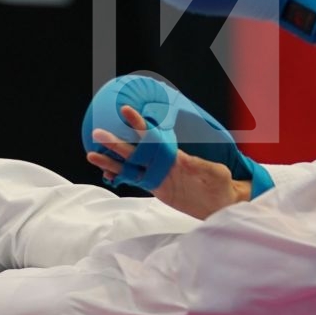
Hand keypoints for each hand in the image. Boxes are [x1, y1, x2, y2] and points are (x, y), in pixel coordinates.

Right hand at [88, 104, 246, 219]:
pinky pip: (136, 181)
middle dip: (116, 142)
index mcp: (176, 157)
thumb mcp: (216, 174)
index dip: (140, 125)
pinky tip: (107, 174)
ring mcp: (159, 176)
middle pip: (135, 151)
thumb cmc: (223, 184)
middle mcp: (163, 164)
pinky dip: (122, 177)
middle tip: (97, 133)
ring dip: (112, 161)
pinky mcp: (158, 189)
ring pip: (131, 167)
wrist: (222, 203)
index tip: (126, 111)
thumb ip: (200, 166)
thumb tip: (181, 158)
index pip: (154, 139)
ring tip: (92, 155)